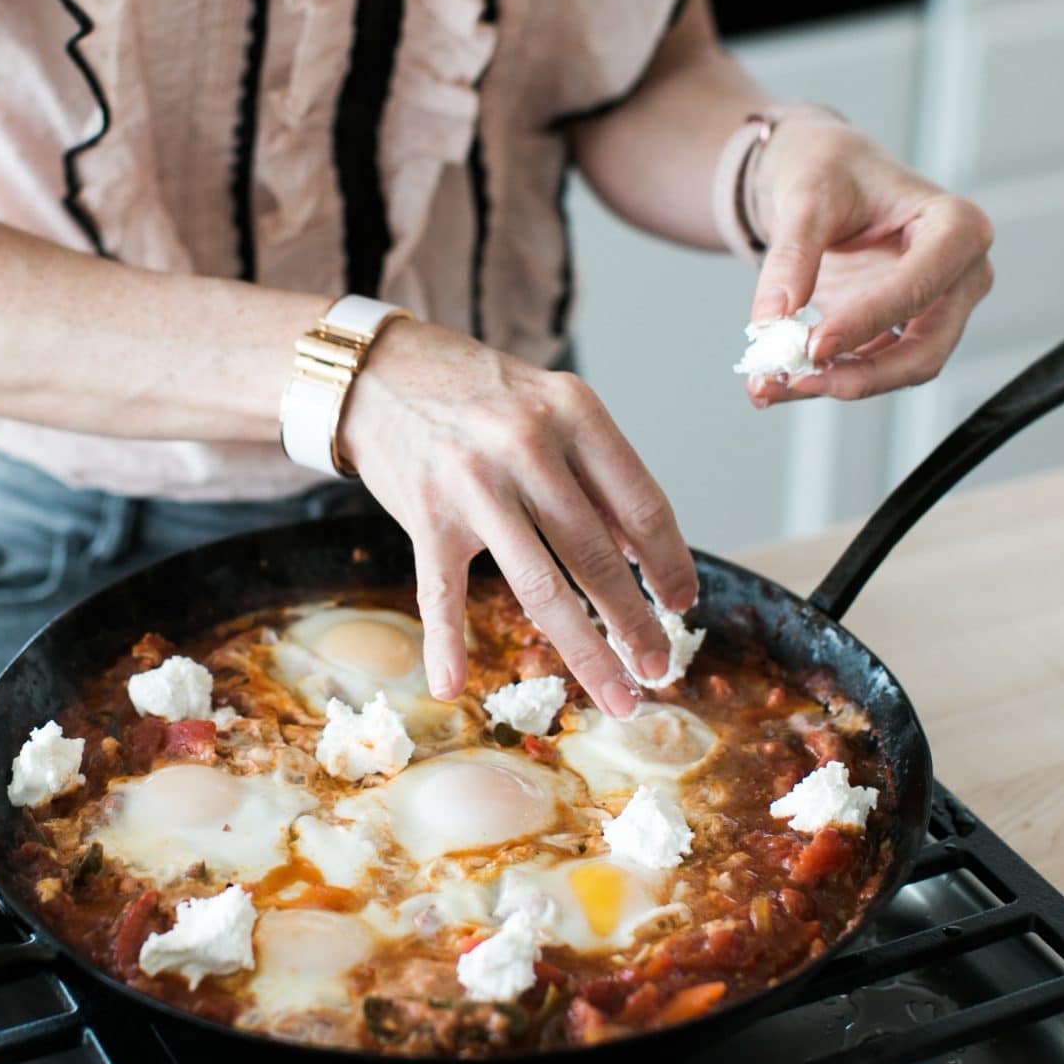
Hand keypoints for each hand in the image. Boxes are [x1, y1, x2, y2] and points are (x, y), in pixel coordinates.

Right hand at [338, 321, 696, 710]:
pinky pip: (440, 591)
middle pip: (597, 554)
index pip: (642, 504)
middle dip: (636, 622)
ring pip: (539, 585)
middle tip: (659, 668)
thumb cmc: (478, 394)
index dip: (670, 562)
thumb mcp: (550, 408)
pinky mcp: (425, 514)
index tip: (683, 602)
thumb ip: (594, 476)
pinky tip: (452, 683)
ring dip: (585, 650)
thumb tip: (642, 556)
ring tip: (617, 694)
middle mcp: (528, 445)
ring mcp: (473, 483)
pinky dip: (445, 642)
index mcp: (574, 413)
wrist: (380, 369)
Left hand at [743, 107, 994, 405]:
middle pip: (926, 350)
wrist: (826, 176)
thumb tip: (771, 320)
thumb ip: (792, 254)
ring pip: (898, 371)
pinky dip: (822, 379)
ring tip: (768, 386)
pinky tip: (772, 383)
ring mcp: (937, 310)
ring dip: (834, 385)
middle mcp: (961, 276)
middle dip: (860, 376)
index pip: (920, 288)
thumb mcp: (808, 196)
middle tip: (796, 380)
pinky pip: (869, 369)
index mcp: (957, 228)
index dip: (868, 323)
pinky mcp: (903, 333)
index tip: (813, 345)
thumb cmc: (832, 170)